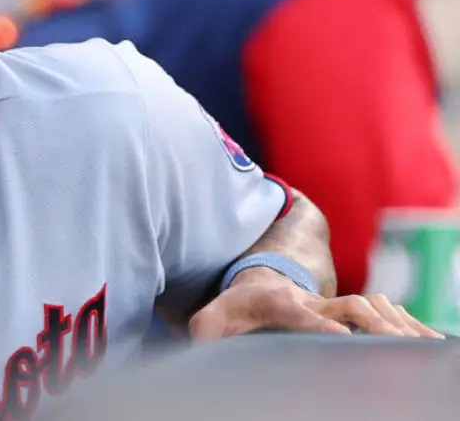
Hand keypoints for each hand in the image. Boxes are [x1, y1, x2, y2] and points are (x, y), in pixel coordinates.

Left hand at [189, 267, 444, 340]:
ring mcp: (331, 303)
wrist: (257, 280)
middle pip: (347, 305)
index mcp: (277, 302)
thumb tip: (200, 347)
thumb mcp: (212, 317)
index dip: (318, 323)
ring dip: (395, 323)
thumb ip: (205, 331)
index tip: (340, 337)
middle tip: (394, 343)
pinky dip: (405, 323)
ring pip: (370, 306)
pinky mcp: (345, 310)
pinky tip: (426, 340)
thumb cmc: (234, 306)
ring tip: (419, 345)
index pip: (298, 312)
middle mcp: (310, 299)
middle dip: (371, 322)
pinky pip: (382, 312)